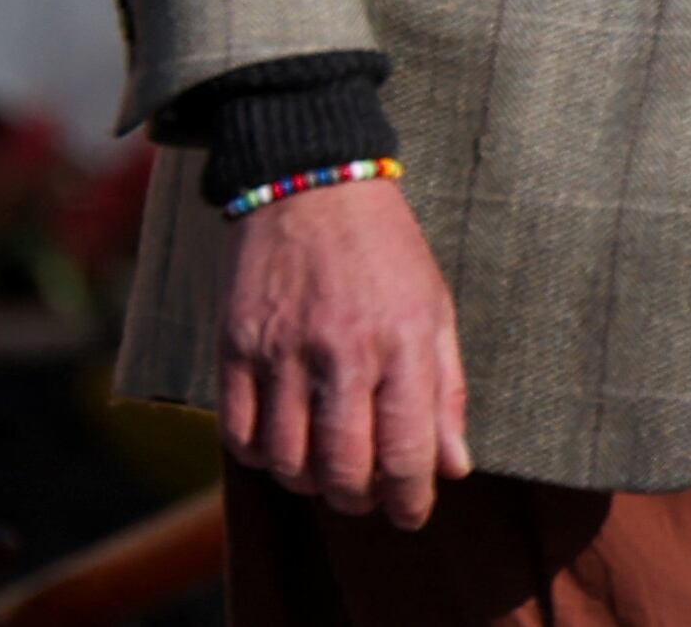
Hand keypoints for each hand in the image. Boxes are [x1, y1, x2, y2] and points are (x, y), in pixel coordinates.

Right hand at [220, 179, 474, 528]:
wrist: (309, 178)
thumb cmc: (383, 248)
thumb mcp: (433, 305)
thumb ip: (445, 391)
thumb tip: (454, 468)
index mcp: (400, 341)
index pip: (405, 454)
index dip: (409, 500)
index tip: (410, 512)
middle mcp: (341, 350)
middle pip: (342, 471)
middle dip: (358, 500)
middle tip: (364, 494)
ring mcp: (282, 350)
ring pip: (287, 462)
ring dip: (308, 482)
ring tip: (322, 468)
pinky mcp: (236, 344)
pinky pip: (239, 435)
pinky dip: (260, 455)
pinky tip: (280, 441)